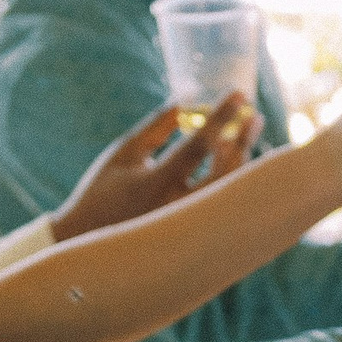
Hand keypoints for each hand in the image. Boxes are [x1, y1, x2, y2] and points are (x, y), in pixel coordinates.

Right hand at [47, 94, 257, 241]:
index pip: (199, 143)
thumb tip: (184, 103)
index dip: (223, 117)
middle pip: (226, 172)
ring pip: (231, 195)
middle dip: (243, 140)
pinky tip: (240, 167)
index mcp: (158, 183)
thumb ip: (155, 129)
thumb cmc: (101, 195)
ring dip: (244, 163)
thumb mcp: (123, 156)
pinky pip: (226, 211)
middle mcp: (179, 208)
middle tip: (253, 117)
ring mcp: (189, 229)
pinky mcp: (194, 240)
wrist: (88, 246)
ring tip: (247, 139)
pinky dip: (236, 187)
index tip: (239, 95)